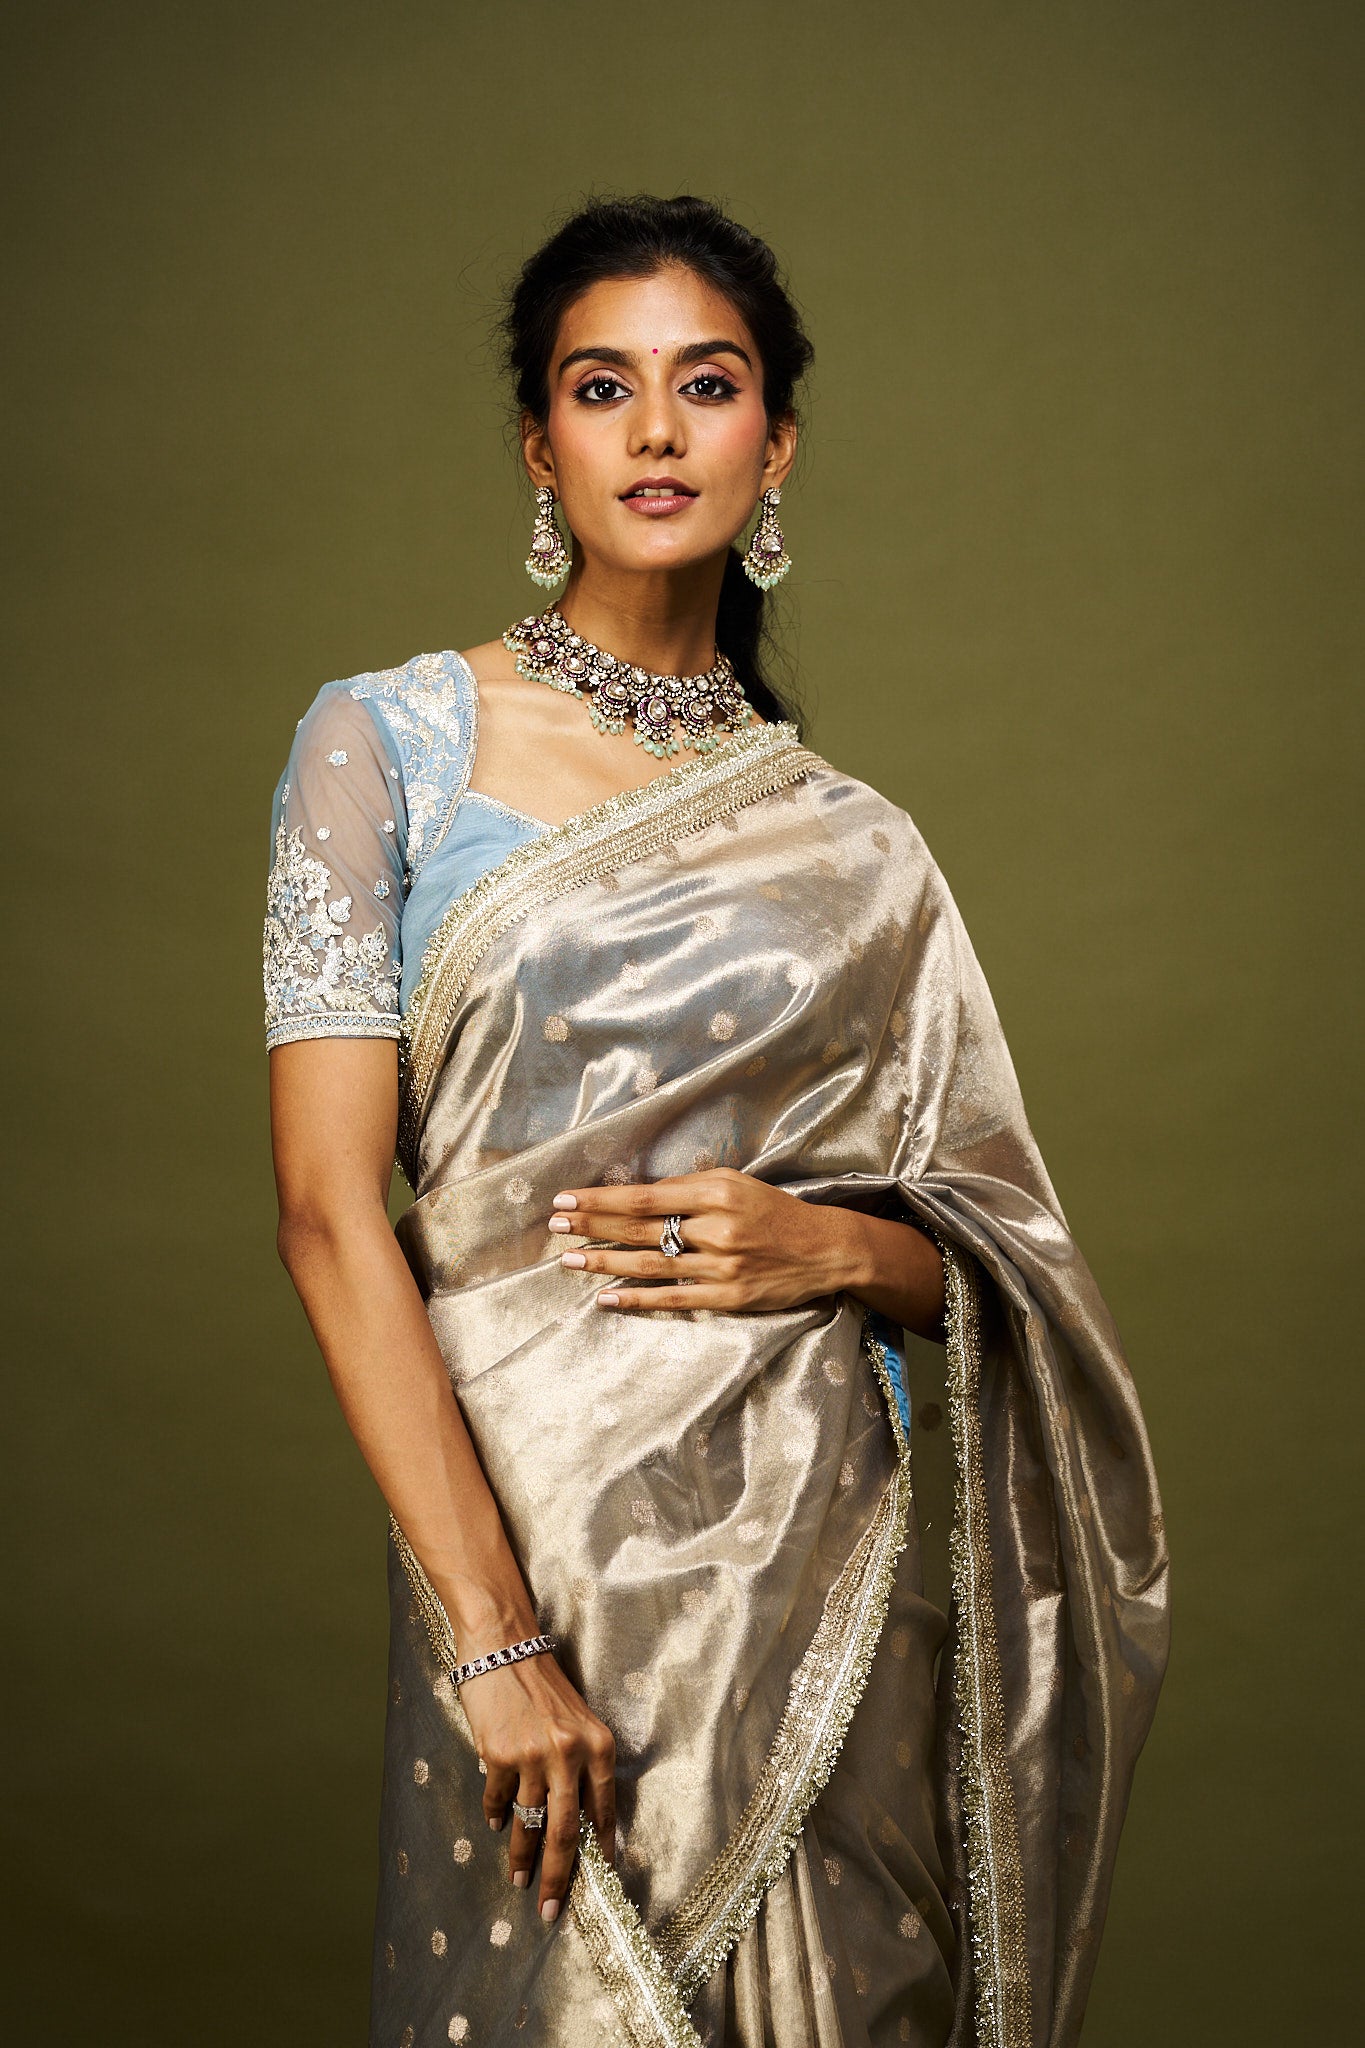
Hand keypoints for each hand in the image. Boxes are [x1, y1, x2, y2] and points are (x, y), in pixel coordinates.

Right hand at [459, 1648, 615, 1920]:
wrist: (505, 1645)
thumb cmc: (545, 1685)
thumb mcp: (578, 1722)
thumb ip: (583, 1767)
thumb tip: (582, 1825)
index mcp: (599, 1746)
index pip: (604, 1812)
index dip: (602, 1851)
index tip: (601, 1882)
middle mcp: (570, 1754)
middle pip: (568, 1832)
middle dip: (560, 1877)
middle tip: (552, 1911)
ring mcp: (533, 1755)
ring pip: (529, 1823)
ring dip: (522, 1857)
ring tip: (519, 1881)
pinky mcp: (498, 1755)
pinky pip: (498, 1800)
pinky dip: (497, 1816)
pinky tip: (496, 1825)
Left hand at [546, 1167, 857, 1312]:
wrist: (825, 1249)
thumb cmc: (775, 1211)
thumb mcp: (737, 1183)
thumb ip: (690, 1188)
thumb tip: (639, 1194)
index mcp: (717, 1192)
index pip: (645, 1196)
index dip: (601, 1199)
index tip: (566, 1198)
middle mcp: (717, 1227)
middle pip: (641, 1228)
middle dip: (593, 1226)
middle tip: (554, 1225)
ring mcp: (722, 1265)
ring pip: (650, 1265)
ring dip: (604, 1262)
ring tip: (569, 1259)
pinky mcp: (728, 1296)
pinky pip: (673, 1299)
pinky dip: (637, 1299)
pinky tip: (606, 1298)